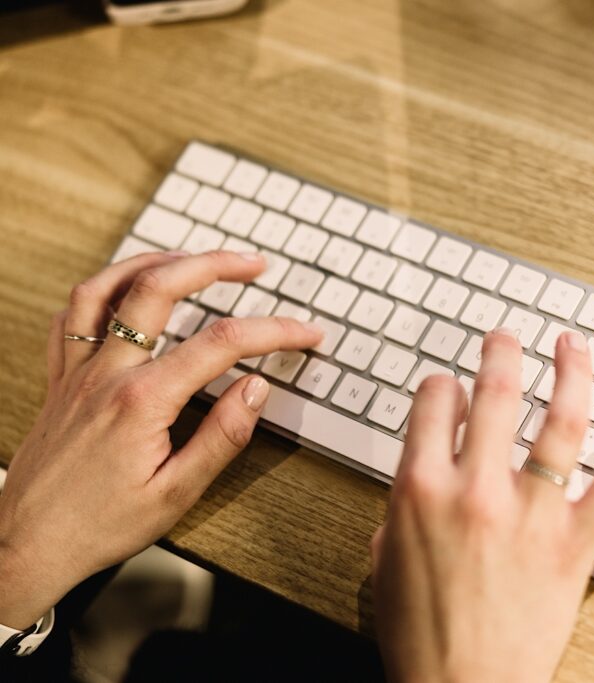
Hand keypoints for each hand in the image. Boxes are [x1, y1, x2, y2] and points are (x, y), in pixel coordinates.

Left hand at [0, 250, 321, 629]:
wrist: (28, 545)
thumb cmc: (100, 525)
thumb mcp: (177, 493)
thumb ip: (223, 436)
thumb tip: (257, 387)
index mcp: (142, 401)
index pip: (221, 344)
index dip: (274, 331)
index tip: (305, 332)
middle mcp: (106, 373)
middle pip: (159, 288)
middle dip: (213, 265)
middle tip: (253, 264)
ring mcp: (77, 371)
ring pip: (106, 287)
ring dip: (153, 262)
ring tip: (190, 257)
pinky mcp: (60, 380)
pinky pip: (72, 315)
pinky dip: (101, 289)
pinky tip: (125, 289)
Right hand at [371, 328, 593, 682]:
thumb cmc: (422, 637)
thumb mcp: (385, 564)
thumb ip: (401, 510)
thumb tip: (420, 482)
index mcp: (421, 491)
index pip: (435, 403)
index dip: (445, 384)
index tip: (453, 386)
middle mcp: (478, 491)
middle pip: (497, 392)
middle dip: (502, 351)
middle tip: (507, 338)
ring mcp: (533, 514)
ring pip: (561, 420)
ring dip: (569, 371)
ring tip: (571, 346)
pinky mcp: (576, 544)